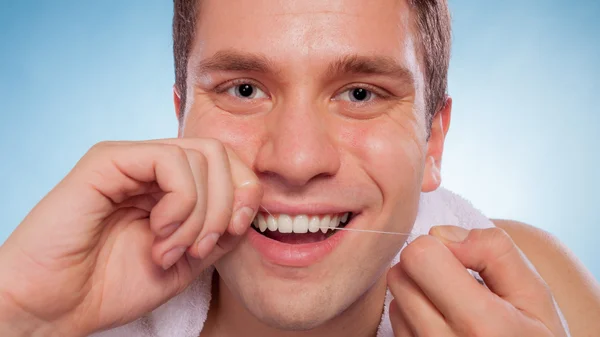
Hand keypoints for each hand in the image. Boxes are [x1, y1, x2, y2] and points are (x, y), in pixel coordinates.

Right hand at [0, 138, 261, 335]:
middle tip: (200, 247)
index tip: (236, 232)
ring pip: (203, 157)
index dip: (245, 194)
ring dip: (200, 214)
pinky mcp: (109, 160)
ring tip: (170, 248)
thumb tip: (251, 205)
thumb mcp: (188, 260)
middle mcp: (154, 166)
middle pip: (223, 154)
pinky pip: (171, 161)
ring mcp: (132, 160)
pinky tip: (159, 231)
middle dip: (227, 205)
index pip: (230, 164)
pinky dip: (181, 202)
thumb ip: (221, 230)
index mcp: (174, 185)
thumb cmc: (114, 284)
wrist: (56, 305)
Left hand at [387, 226, 568, 336]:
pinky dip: (413, 315)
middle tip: (457, 285)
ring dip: (418, 292)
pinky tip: (443, 325)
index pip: (419, 256)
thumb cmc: (531, 336)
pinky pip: (395, 320)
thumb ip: (493, 251)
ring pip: (394, 296)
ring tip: (453, 308)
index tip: (462, 263)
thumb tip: (439, 234)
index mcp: (478, 323)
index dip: (438, 247)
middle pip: (399, 274)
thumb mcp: (533, 293)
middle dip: (425, 268)